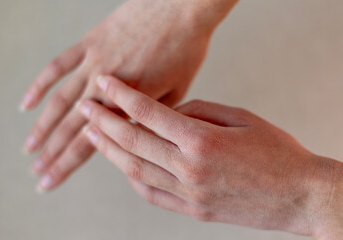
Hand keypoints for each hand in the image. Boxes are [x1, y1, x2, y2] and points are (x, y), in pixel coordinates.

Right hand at [20, 0, 236, 175]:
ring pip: (60, 101)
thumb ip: (151, 115)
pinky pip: (58, 64)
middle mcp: (105, 86)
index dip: (67, 165)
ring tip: (28, 149)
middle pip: (70, 127)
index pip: (90, 142)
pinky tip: (26, 104)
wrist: (182, 7)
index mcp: (129, 102)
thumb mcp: (177, 91)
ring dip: (42, 127)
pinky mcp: (90, 42)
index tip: (50, 182)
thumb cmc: (185, 50)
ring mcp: (94, 61)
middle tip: (37, 175)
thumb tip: (134, 135)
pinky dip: (40, 84)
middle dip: (51, 155)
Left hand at [64, 76, 340, 238]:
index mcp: (202, 141)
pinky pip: (151, 193)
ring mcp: (189, 193)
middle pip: (133, 141)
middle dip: (104, 122)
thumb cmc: (276, 152)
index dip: (121, 96)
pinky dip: (132, 176)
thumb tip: (169, 113)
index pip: (149, 113)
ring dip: (110, 150)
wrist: (299, 196)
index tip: (103, 84)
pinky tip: (122, 164)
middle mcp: (189, 169)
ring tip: (94, 134)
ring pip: (135, 170)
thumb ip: (199, 112)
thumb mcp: (240, 118)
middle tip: (85, 108)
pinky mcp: (193, 210)